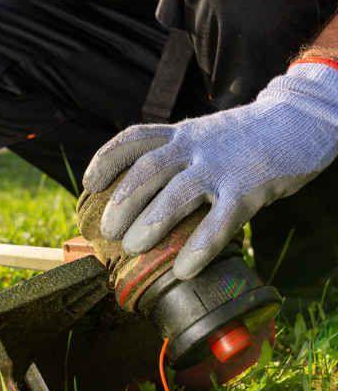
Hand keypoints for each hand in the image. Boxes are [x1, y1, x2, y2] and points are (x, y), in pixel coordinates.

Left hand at [83, 63, 337, 278]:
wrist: (301, 120)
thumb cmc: (248, 138)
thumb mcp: (206, 136)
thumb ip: (179, 157)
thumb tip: (145, 199)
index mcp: (182, 133)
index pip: (134, 139)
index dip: (106, 160)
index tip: (89, 184)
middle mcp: (195, 146)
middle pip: (148, 170)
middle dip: (123, 201)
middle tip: (107, 231)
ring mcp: (222, 165)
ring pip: (178, 193)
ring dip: (151, 222)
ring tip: (133, 248)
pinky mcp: (250, 187)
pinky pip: (220, 221)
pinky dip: (199, 247)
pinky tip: (183, 269)